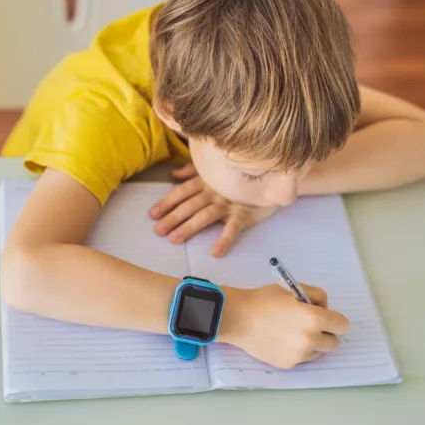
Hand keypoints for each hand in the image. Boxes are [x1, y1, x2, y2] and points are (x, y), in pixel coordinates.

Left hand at [149, 164, 278, 256]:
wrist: (271, 180)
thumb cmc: (239, 180)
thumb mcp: (216, 172)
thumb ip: (194, 173)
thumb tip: (174, 174)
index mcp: (207, 181)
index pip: (182, 192)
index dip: (167, 202)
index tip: (152, 214)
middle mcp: (215, 190)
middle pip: (190, 204)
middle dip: (173, 217)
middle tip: (158, 230)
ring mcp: (230, 202)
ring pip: (206, 215)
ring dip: (190, 227)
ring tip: (175, 239)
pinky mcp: (244, 213)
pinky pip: (233, 227)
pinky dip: (225, 239)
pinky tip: (215, 252)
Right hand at [222, 283, 349, 368]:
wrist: (238, 318)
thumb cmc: (264, 300)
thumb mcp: (292, 289)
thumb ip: (315, 296)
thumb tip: (324, 308)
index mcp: (313, 318)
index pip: (342, 325)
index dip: (335, 319)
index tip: (326, 316)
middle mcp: (310, 339)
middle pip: (334, 343)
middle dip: (326, 333)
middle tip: (311, 324)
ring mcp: (299, 354)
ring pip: (319, 352)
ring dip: (314, 343)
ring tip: (294, 332)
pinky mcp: (288, 364)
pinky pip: (303, 358)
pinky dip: (299, 350)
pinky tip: (283, 339)